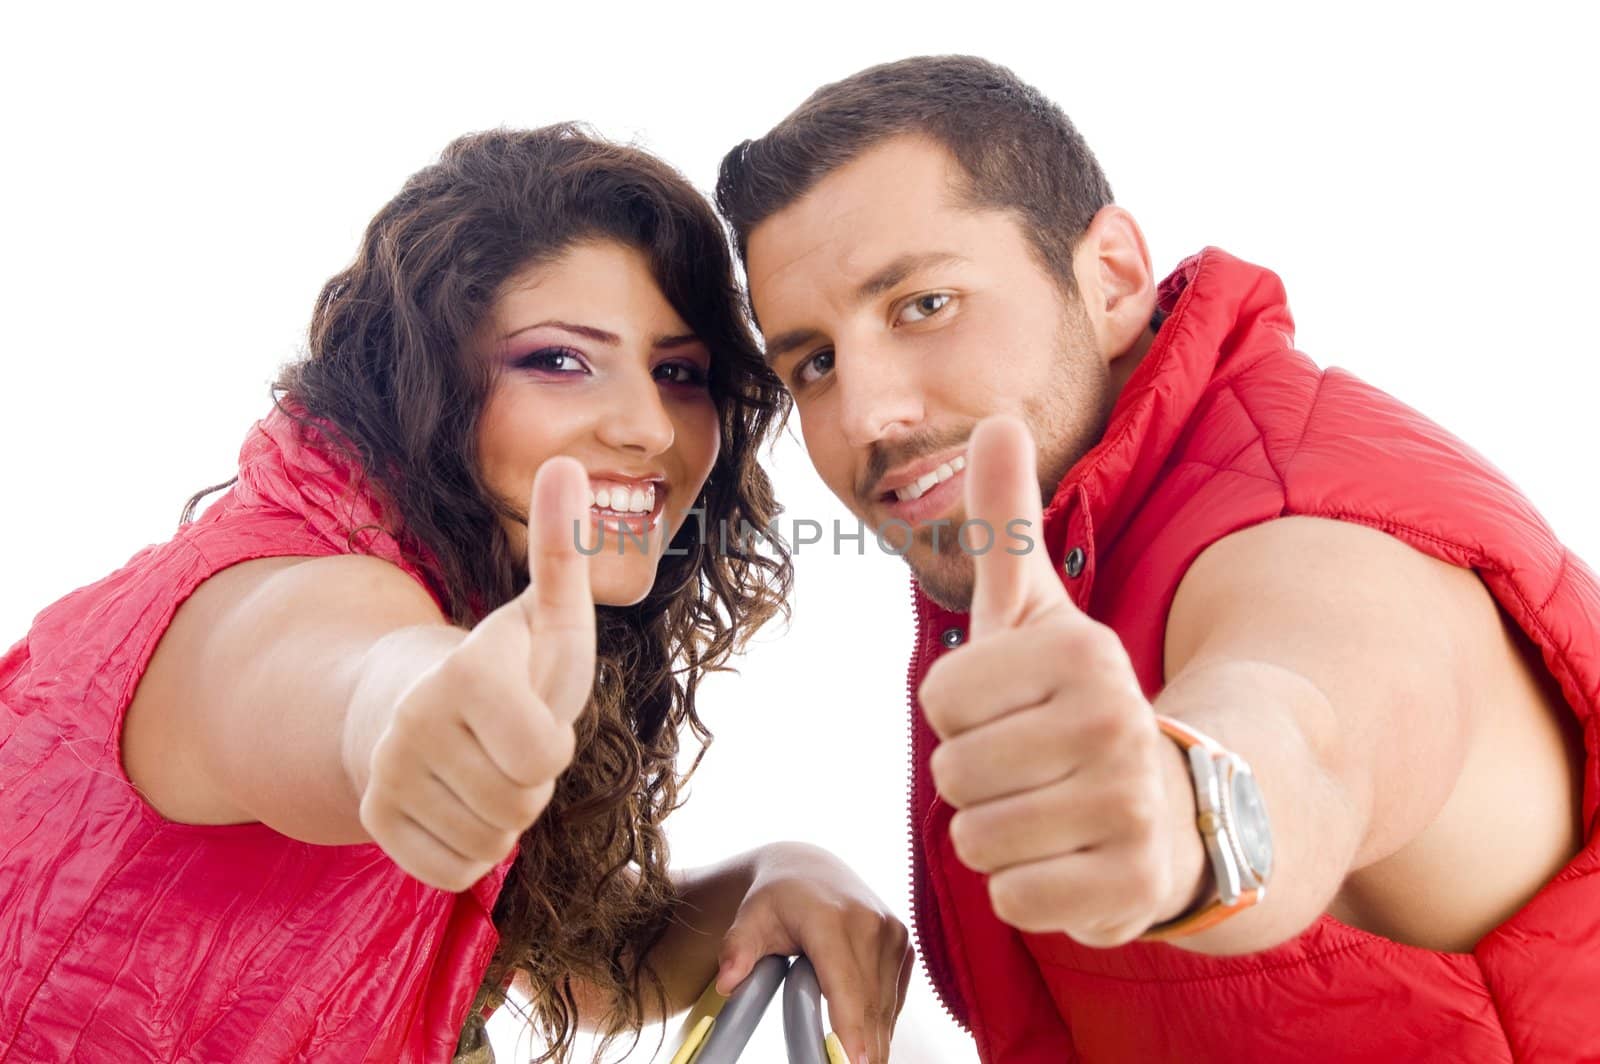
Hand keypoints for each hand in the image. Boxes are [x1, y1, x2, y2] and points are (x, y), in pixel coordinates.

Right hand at [358, 457, 595, 891]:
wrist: (412, 700)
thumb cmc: (506, 661)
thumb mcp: (548, 613)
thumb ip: (564, 549)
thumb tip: (573, 462)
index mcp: (465, 670)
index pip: (544, 757)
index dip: (553, 741)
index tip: (530, 709)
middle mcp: (410, 722)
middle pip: (521, 803)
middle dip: (530, 782)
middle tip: (508, 742)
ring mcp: (384, 773)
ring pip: (490, 839)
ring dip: (503, 814)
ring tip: (484, 766)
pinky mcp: (372, 820)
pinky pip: (453, 871)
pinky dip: (469, 848)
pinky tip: (457, 801)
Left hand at [714, 843, 912, 1063]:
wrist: (809, 869)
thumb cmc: (776, 898)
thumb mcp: (749, 920)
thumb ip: (736, 950)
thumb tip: (727, 984)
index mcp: (831, 918)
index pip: (845, 985)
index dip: (851, 1030)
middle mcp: (869, 922)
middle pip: (870, 1004)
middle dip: (864, 1048)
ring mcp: (891, 931)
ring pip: (886, 1003)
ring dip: (876, 1040)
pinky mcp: (902, 941)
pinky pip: (895, 994)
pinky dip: (883, 1021)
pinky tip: (870, 1042)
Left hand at [919, 416, 1200, 946]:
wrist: (1179, 805)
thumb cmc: (1076, 703)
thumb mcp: (1038, 613)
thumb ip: (1009, 525)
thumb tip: (996, 416)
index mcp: (1080, 652)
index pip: (940, 699)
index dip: (963, 713)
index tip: (1017, 709)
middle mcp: (1114, 723)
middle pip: (952, 774)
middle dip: (979, 777)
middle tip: (1036, 767)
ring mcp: (1129, 808)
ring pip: (976, 840)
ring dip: (1001, 834)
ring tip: (1053, 811)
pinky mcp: (1134, 887)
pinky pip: (1013, 899)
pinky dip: (1031, 889)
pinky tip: (1074, 859)